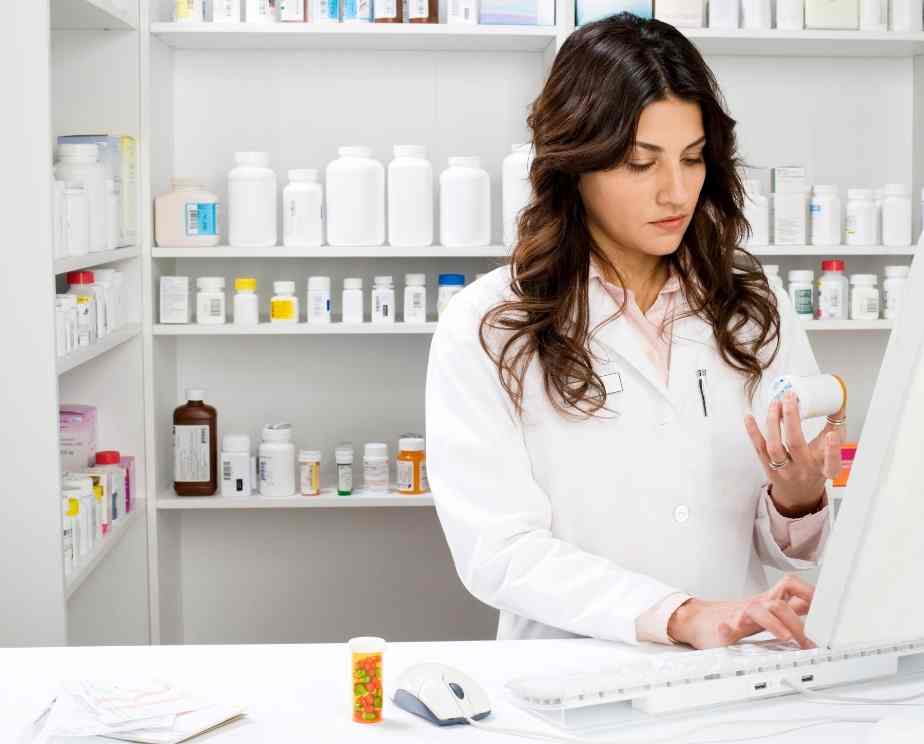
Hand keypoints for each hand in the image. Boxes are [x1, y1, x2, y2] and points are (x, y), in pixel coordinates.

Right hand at [667, 575, 815, 649]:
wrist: (698, 619)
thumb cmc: (734, 617)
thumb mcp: (766, 611)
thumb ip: (789, 611)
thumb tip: (817, 612)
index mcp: (767, 601)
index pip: (792, 587)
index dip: (810, 593)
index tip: (828, 607)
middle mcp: (756, 605)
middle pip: (780, 603)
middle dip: (798, 622)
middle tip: (810, 642)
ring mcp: (739, 615)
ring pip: (759, 611)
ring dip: (773, 623)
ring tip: (785, 637)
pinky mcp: (723, 628)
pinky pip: (725, 625)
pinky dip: (728, 628)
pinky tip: (728, 630)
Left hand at [744, 390, 843, 513]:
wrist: (798, 493)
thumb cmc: (816, 467)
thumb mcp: (830, 452)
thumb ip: (835, 428)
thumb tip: (838, 400)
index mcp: (823, 468)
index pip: (831, 462)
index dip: (832, 450)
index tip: (831, 435)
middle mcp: (803, 469)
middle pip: (795, 444)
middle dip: (791, 419)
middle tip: (790, 397)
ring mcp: (783, 469)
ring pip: (774, 447)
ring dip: (772, 422)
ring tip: (775, 403)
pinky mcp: (767, 466)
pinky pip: (758, 448)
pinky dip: (753, 431)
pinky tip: (749, 416)